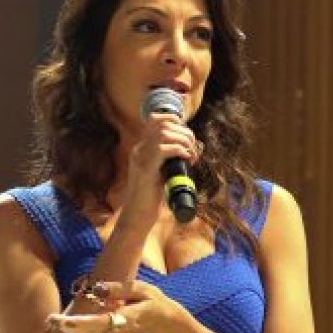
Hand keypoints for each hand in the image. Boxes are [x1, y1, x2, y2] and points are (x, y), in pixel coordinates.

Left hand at [46, 280, 180, 332]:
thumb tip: (97, 289)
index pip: (104, 321)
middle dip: (70, 327)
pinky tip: (64, 325)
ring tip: (52, 320)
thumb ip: (119, 289)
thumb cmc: (151, 300)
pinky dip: (77, 332)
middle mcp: (122, 332)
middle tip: (50, 319)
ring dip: (70, 331)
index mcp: (130, 317)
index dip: (84, 322)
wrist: (162, 322)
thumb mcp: (141, 288)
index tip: (66, 321)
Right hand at [116, 114, 199, 231]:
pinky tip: (187, 160)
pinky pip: (163, 148)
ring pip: (164, 133)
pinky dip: (180, 150)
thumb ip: (171, 159)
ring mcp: (140, 157)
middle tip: (193, 148)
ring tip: (191, 155)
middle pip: (162, 123)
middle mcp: (139, 148)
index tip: (189, 135)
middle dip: (184, 131)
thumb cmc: (153, 196)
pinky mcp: (145, 168)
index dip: (175, 119)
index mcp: (143, 147)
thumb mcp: (163, 172)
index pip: (156, 118)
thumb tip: (192, 150)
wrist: (138, 214)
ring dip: (184, 140)